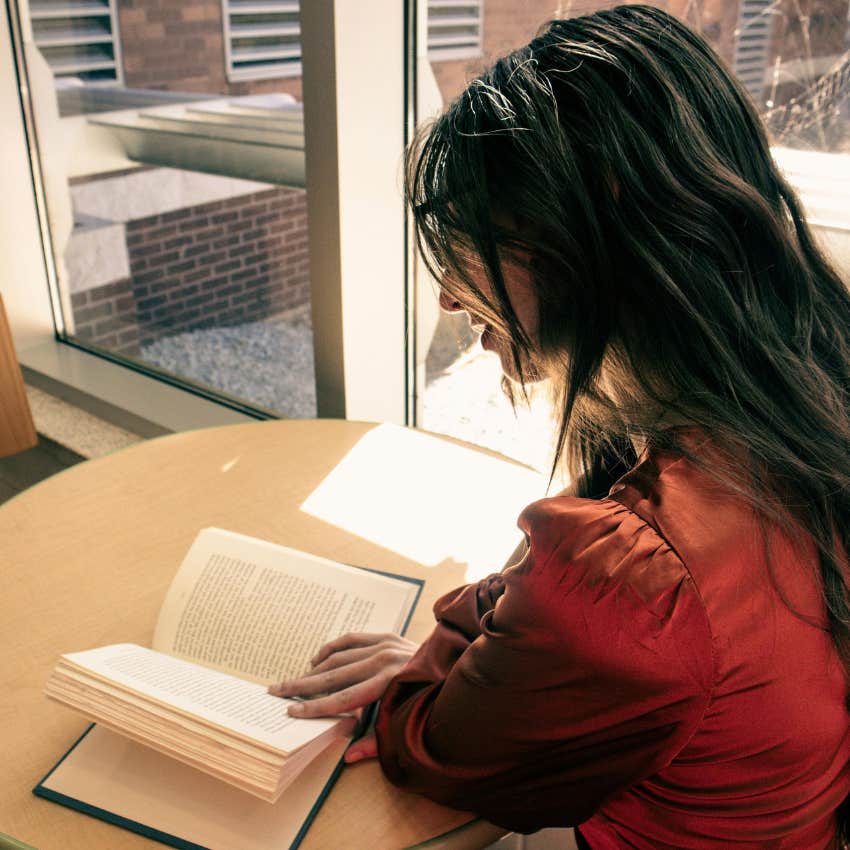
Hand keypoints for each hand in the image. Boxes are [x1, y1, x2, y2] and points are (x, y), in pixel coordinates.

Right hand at [267, 632, 417, 761]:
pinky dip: (332, 648)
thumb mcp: (405, 726)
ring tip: (294, 681)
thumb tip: (348, 758)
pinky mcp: (387, 636)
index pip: (344, 699)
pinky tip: (317, 659)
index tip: (291, 712)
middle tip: (277, 691)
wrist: (454, 671)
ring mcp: (386, 644)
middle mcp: (385, 660)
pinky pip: (352, 639)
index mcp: (390, 682)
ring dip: (314, 669)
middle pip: (335, 674)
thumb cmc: (430, 704)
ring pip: (339, 655)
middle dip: (303, 685)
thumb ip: (377, 742)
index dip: (316, 707)